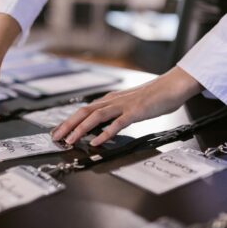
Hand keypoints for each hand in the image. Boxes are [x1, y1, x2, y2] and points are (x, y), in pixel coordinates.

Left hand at [52, 67, 202, 145]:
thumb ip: (114, 114)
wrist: (172, 85)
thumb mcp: (128, 105)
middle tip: (55, 136)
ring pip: (96, 116)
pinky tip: (97, 141)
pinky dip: (105, 133)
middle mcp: (112, 101)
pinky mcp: (135, 112)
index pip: (84, 110)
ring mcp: (123, 105)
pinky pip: (117, 123)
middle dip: (67, 125)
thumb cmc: (151, 97)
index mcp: (110, 100)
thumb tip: (101, 126)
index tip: (58, 130)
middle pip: (84, 112)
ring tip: (70, 141)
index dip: (69, 121)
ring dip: (81, 129)